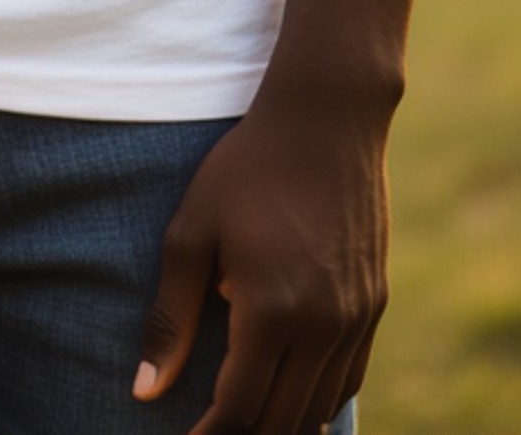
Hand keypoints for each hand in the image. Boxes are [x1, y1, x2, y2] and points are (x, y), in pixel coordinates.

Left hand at [134, 90, 389, 433]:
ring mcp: (356, 318)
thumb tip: (145, 391)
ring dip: (281, 425)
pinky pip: (347, 379)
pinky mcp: (375, 305)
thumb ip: (170, 317)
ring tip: (244, 422)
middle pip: (282, 422)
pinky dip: (318, 401)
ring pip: (319, 409)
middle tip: (210, 432)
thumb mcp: (192, 232)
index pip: (239, 410)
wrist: (327, 118)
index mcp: (272, 311)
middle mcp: (322, 326)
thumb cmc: (247, 167)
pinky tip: (289, 396)